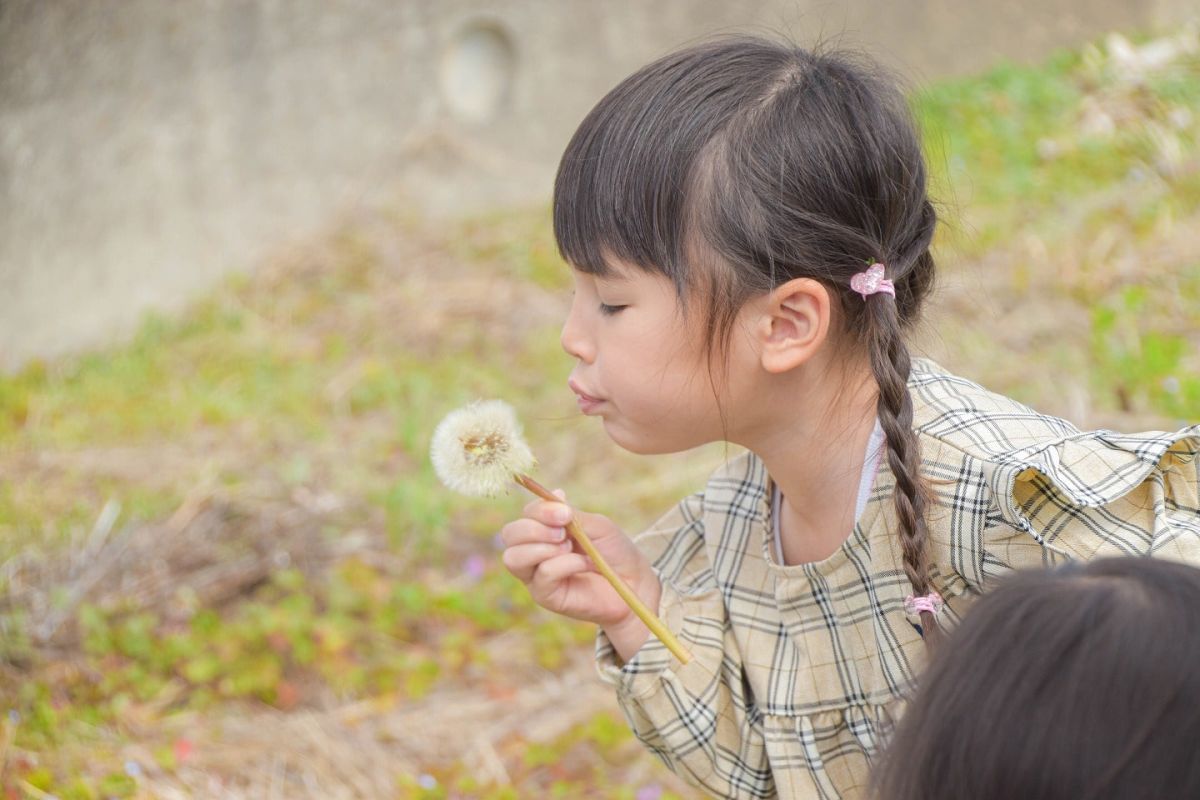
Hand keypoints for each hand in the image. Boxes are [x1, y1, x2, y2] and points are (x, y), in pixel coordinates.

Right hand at [499, 489, 660, 629]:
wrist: (634, 583)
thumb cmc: (615, 552)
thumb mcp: (595, 525)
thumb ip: (571, 514)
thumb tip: (554, 493)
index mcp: (545, 530)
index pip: (525, 514)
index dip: (540, 510)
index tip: (566, 513)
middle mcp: (534, 551)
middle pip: (510, 534)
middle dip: (535, 528)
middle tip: (564, 532)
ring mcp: (536, 575)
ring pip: (513, 557)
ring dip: (543, 547)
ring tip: (569, 547)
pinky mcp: (545, 595)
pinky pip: (542, 574)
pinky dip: (565, 564)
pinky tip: (584, 565)